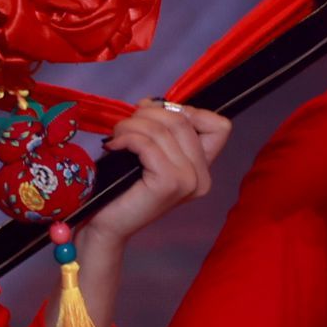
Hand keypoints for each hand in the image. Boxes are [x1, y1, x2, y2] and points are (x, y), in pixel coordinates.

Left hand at [74, 100, 230, 256]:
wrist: (107, 224)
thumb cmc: (124, 188)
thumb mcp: (151, 153)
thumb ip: (162, 130)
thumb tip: (151, 102)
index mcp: (203, 170)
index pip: (219, 126)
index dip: (188, 112)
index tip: (157, 117)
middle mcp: (202, 178)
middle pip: (184, 121)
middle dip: (149, 114)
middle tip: (125, 124)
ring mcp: (188, 182)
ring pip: (164, 130)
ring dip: (133, 125)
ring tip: (116, 135)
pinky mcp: (169, 184)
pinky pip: (148, 144)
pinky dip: (127, 138)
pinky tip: (114, 146)